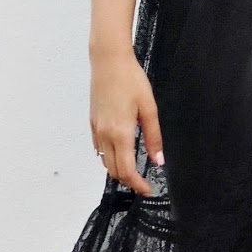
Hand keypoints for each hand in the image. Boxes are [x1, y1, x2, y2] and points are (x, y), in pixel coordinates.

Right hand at [89, 46, 164, 197]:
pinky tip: (119, 152)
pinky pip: (98, 148)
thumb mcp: (149, 109)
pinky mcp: (92, 122)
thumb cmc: (131, 81)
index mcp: (120, 134)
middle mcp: (105, 135)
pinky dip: (108, 158)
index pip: (127, 170)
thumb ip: (153, 137)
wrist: (108, 61)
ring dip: (117, 170)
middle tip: (143, 182)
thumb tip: (159, 161)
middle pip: (113, 170)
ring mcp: (96, 129)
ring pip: (104, 161)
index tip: (148, 190)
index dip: (138, 184)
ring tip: (133, 170)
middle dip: (128, 181)